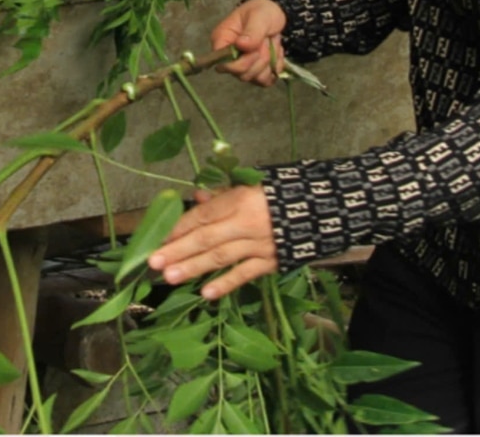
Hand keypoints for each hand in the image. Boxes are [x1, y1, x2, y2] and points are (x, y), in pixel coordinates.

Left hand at [148, 186, 277, 299]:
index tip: (158, 238)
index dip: (179, 228)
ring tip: (170, 277)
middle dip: (178, 250)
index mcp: (241, 199)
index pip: (203, 215)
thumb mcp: (254, 184)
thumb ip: (223, 194)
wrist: (325, 208)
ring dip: (194, 268)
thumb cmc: (284, 192)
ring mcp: (260, 245)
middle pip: (206, 238)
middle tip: (153, 262)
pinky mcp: (272, 262)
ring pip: (221, 257)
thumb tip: (197, 199)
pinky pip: (245, 274)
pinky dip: (226, 284)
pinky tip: (206, 294)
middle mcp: (247, 222)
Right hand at [211, 0, 286, 85]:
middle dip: (260, 59)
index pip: (223, 64)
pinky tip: (275, 53)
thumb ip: (252, 31)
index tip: (255, 47)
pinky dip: (275, 67)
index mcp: (222, 40)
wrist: (274, 14)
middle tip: (266, 40)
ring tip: (270, 43)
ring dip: (269, 61)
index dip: (242, 61)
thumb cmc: (262, 11)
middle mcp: (228, 57)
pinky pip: (266, 80)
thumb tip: (241, 45)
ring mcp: (241, 66)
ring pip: (255, 78)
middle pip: (241, 74)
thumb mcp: (259, 15)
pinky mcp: (255, 72)